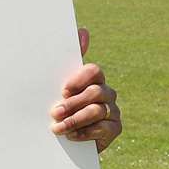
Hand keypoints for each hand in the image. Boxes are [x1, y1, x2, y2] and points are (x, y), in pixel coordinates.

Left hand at [50, 28, 121, 152]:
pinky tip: (72, 136)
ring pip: (97, 111)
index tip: (63, 90)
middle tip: (54, 113)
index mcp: (93, 79)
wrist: (61, 138)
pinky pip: (104, 128)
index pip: (93, 71)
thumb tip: (83, 30)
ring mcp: (112, 110)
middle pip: (95, 92)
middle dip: (72, 104)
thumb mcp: (56, 84)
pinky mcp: (114, 129)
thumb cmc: (59, 106)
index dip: (79, 80)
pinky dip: (85, 133)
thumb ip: (68, 58)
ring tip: (58, 128)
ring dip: (75, 120)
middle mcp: (106, 92)